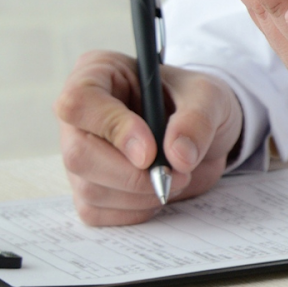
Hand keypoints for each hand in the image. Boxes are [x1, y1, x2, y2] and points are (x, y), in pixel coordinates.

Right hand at [54, 51, 243, 225]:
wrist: (202, 132)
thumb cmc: (195, 101)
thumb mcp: (208, 96)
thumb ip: (196, 120)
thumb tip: (178, 156)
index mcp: (98, 75)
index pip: (79, 103)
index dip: (114, 130)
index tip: (150, 151)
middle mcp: (79, 116)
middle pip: (79, 154)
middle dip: (132, 175)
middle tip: (176, 174)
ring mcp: (80, 154)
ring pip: (89, 188)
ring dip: (140, 194)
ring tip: (176, 177)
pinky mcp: (88, 188)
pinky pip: (97, 212)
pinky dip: (135, 210)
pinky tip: (158, 192)